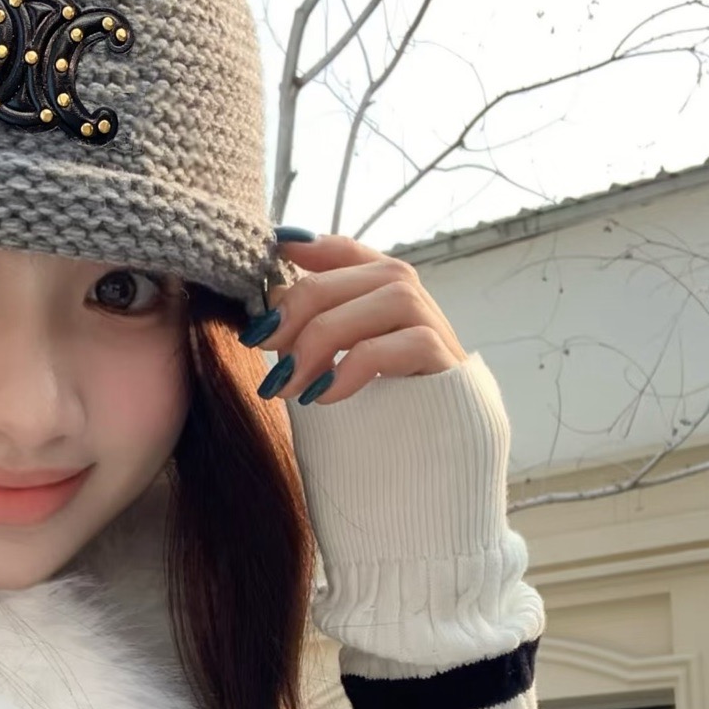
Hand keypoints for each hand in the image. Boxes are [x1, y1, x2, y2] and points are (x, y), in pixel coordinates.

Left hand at [248, 232, 468, 403]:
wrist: (428, 463)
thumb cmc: (371, 410)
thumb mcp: (331, 364)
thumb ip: (308, 328)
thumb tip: (273, 297)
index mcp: (380, 293)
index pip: (347, 251)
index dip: (308, 245)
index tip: (273, 250)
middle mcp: (410, 300)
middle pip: (354, 274)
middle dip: (299, 304)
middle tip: (262, 342)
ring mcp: (433, 326)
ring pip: (386, 298)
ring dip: (323, 337)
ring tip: (291, 383)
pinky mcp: (445, 361)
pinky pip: (401, 344)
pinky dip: (353, 367)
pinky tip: (324, 396)